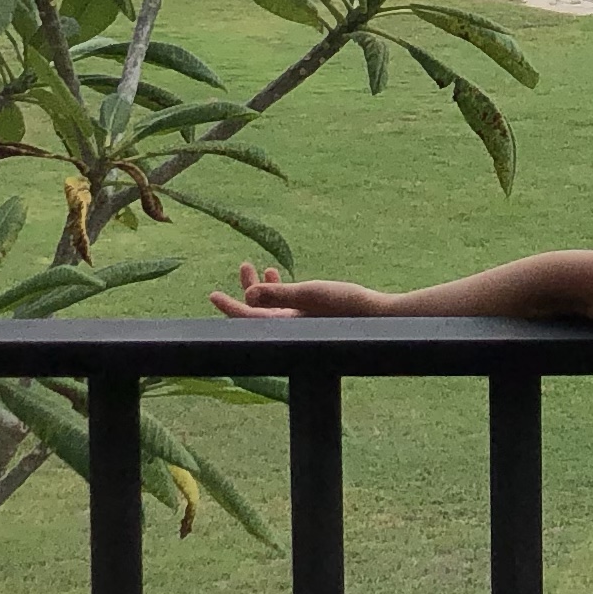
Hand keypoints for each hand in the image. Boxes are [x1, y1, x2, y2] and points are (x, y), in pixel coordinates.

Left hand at [212, 264, 401, 318]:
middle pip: (257, 312)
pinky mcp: (312, 318)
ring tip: (261, 267)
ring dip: (263, 287)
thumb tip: (248, 295)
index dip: (229, 307)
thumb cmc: (347, 305)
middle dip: (246, 290)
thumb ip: (279, 295)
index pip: (248, 319)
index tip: (213, 295)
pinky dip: (280, 290)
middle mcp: (289, 328)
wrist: (380, 318)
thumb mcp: (310, 295)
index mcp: (284, 327)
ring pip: (272, 306)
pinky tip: (278, 275)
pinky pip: (287, 305)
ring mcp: (300, 324)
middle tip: (244, 265)